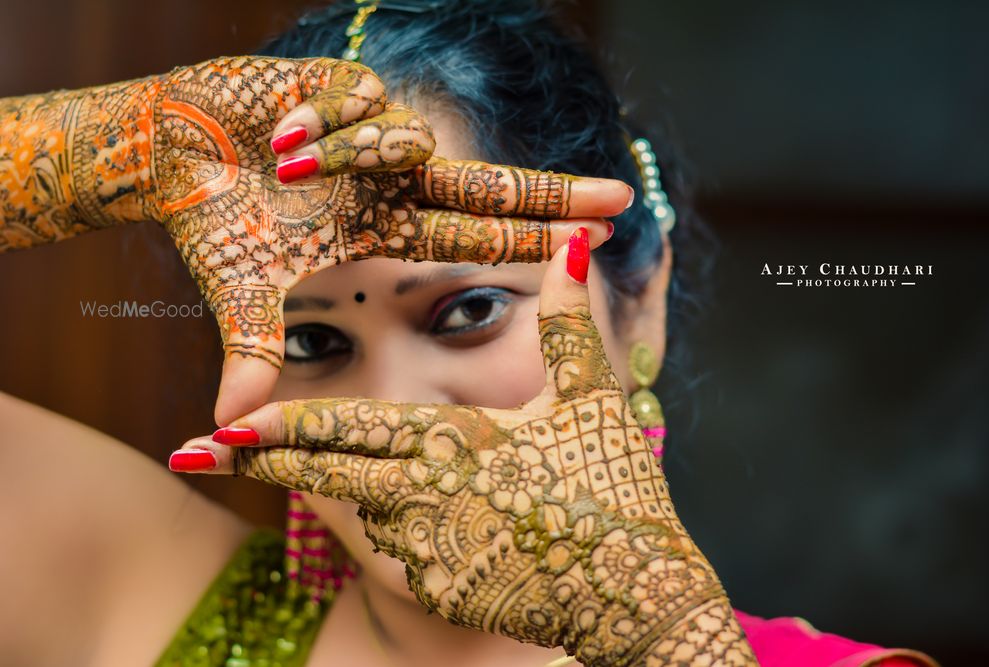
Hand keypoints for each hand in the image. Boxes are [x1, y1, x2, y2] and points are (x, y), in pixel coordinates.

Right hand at [0, 56, 625, 423]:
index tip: (597, 245)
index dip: (535, 240)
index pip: (476, 235)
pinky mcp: (349, 86)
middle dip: (555, 193)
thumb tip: (225, 427)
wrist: (166, 151)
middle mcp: (396, 182)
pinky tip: (280, 134)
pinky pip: (363, 101)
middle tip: (623, 197)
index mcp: (386, 227)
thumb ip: (249, 346)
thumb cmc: (212, 222)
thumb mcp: (241, 287)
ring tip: (282, 166)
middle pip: (493, 187)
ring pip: (405, 140)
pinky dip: (322, 123)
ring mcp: (377, 134)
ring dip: (346, 155)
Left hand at [175, 230, 755, 665]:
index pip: (350, 430)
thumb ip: (568, 324)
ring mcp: (427, 550)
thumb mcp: (593, 401)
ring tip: (266, 473)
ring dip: (320, 490)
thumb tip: (570, 249)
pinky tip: (383, 518)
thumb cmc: (615, 492)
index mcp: (455, 443)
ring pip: (355, 509)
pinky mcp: (441, 588)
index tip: (223, 424)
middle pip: (324, 473)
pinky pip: (394, 549)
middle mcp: (425, 496)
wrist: (636, 595)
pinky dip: (378, 528)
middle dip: (260, 459)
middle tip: (195, 450)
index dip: (282, 426)